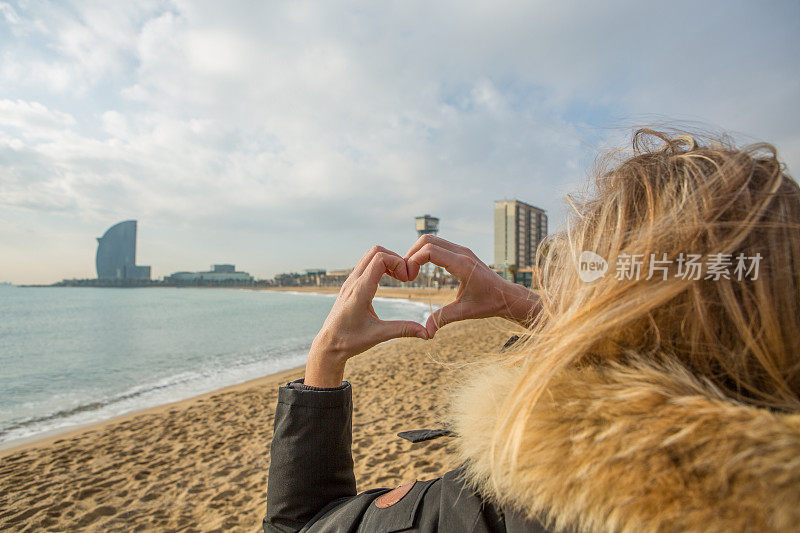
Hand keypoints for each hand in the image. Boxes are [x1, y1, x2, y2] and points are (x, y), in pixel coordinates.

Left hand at [305, 246, 429, 386]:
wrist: (328, 345)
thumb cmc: (350, 341)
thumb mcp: (378, 335)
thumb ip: (403, 330)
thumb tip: (427, 334)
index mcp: (360, 291)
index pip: (379, 259)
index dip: (398, 262)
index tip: (407, 279)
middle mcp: (353, 282)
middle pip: (375, 251)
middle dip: (395, 258)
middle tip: (406, 277)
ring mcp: (350, 282)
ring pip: (370, 255)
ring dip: (388, 261)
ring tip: (400, 278)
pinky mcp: (350, 284)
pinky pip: (366, 264)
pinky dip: (380, 265)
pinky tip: (389, 280)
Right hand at [405, 235, 539, 336]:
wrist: (506, 296)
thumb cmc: (489, 303)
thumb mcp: (465, 312)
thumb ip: (443, 319)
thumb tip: (426, 333)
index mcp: (462, 265)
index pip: (430, 251)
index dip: (414, 260)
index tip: (409, 277)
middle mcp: (462, 253)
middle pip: (427, 240)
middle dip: (412, 254)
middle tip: (407, 273)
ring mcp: (462, 250)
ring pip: (432, 240)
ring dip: (418, 252)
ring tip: (411, 271)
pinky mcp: (461, 252)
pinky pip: (438, 245)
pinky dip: (426, 252)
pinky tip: (422, 268)